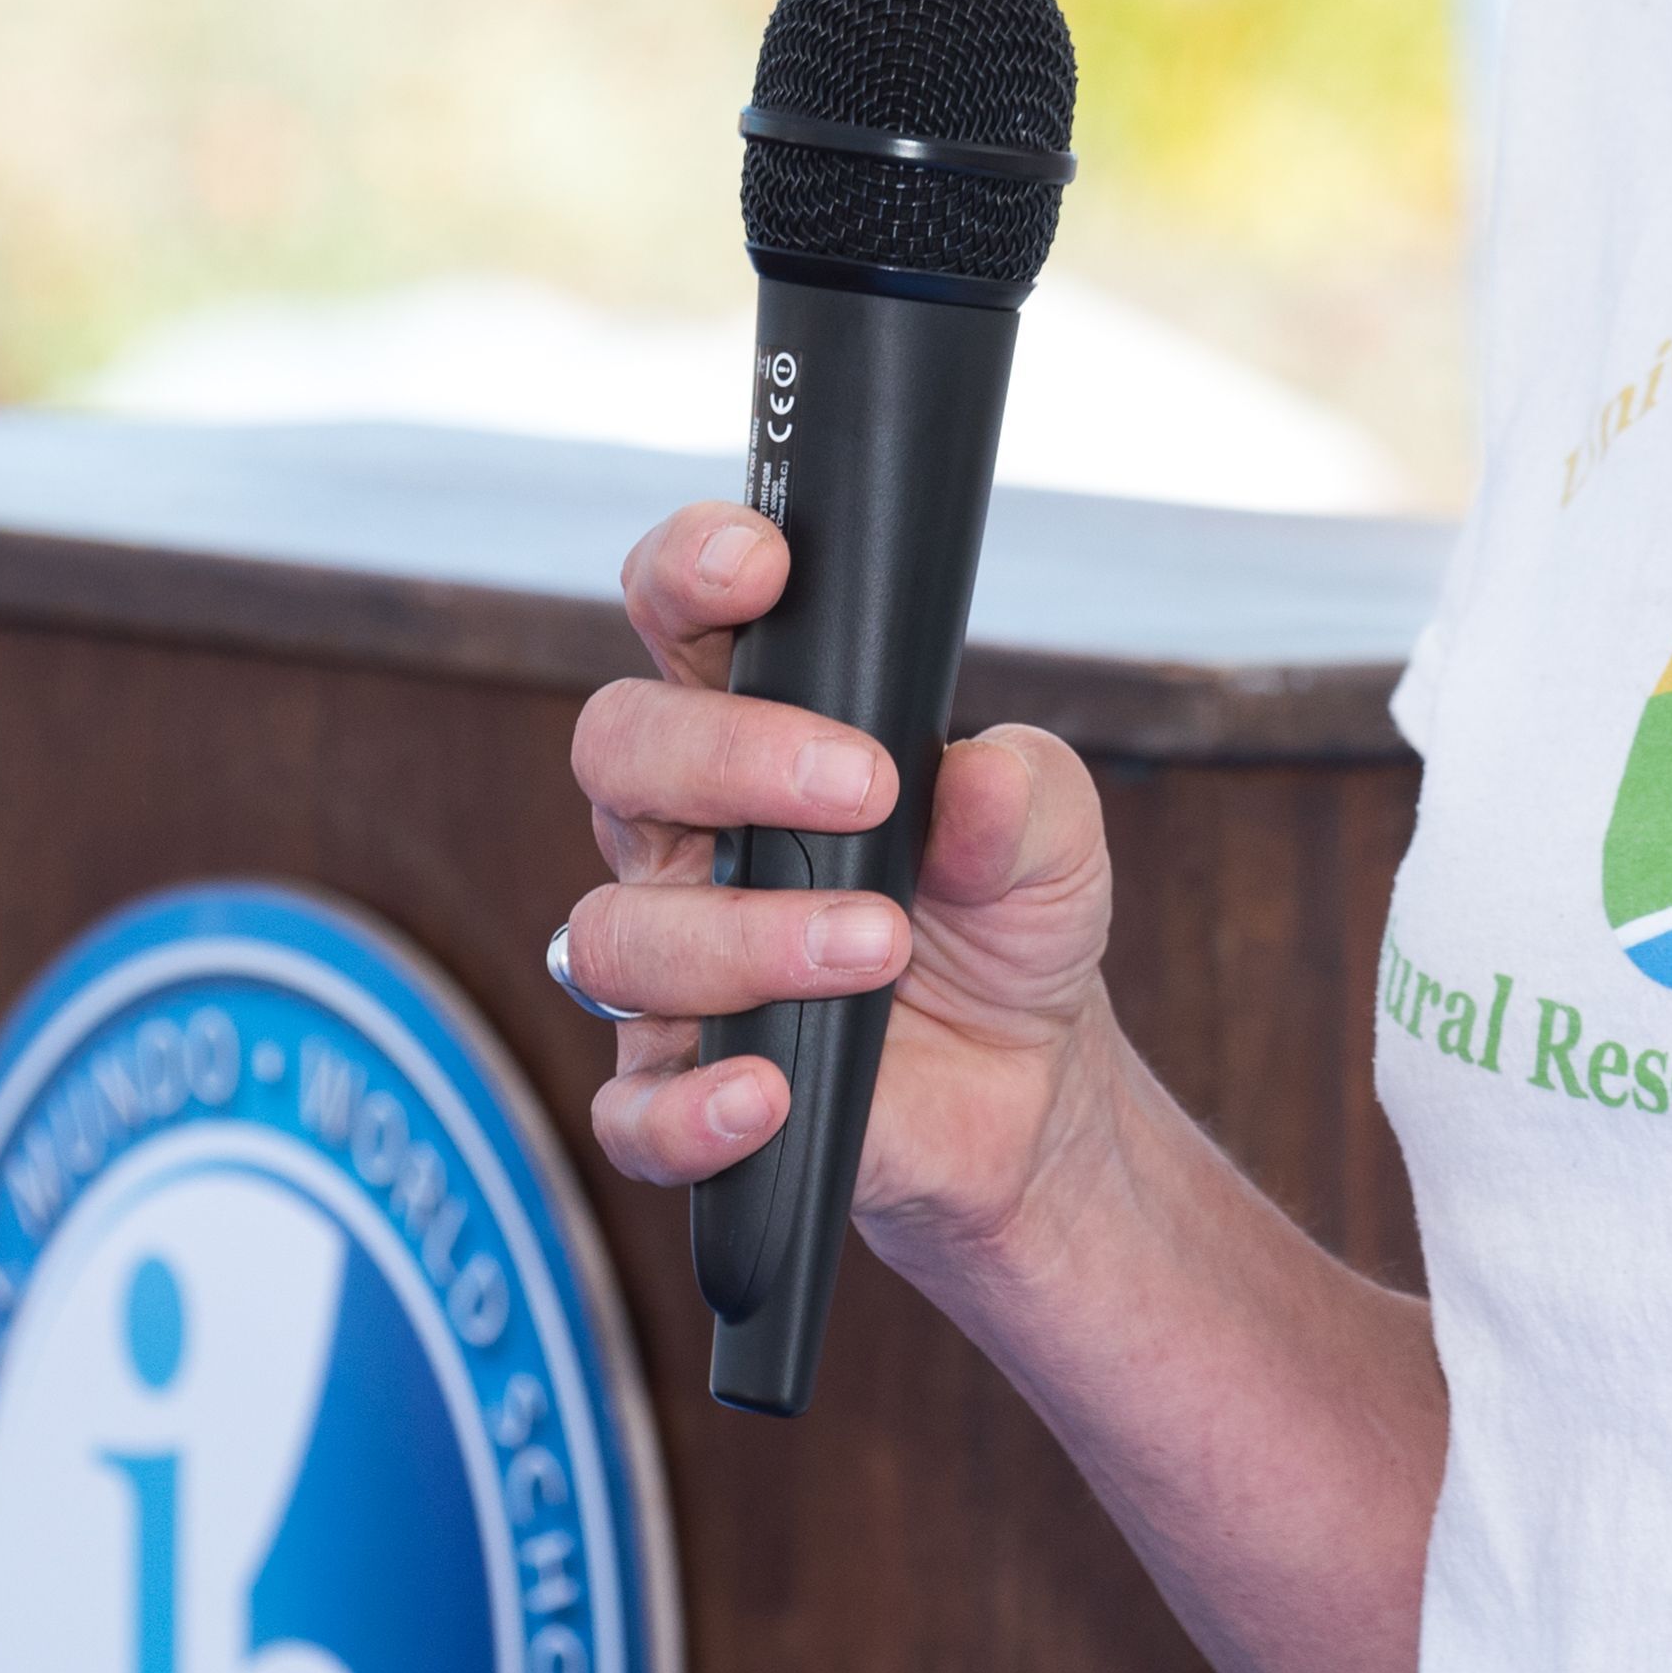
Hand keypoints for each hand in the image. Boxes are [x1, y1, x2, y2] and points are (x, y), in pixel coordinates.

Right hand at [557, 501, 1118, 1265]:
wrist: (1028, 1085)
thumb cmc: (1007, 920)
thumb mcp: (1055, 839)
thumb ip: (1023, 794)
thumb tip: (976, 784)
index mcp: (759, 732)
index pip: (681, 620)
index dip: (691, 570)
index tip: (760, 564)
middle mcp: (687, 834)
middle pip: (617, 748)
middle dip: (730, 755)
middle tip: (863, 791)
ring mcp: (670, 964)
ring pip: (616, 932)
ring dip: (748, 938)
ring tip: (880, 948)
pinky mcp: (676, 1091)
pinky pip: (628, 1107)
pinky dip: (691, 1108)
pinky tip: (771, 1094)